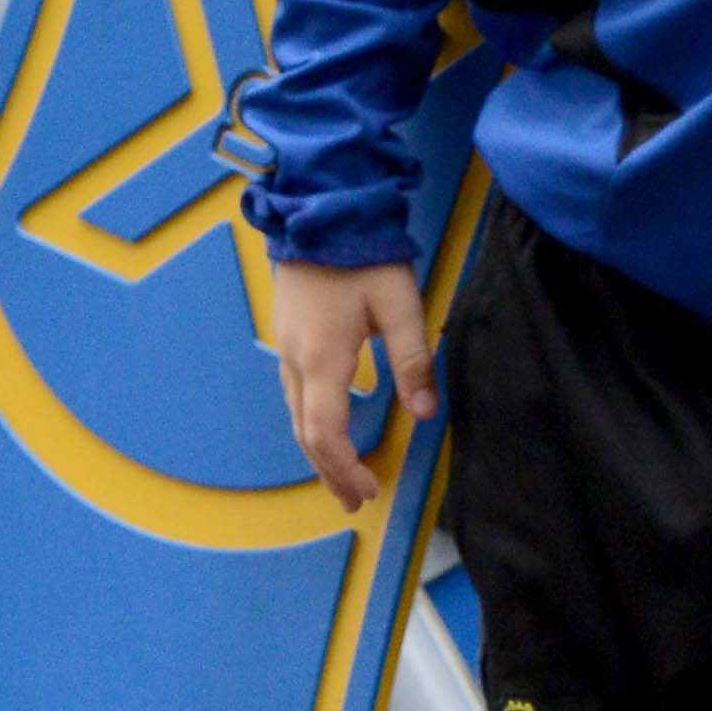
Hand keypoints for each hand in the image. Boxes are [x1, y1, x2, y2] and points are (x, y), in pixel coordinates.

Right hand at [268, 257, 435, 514]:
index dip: (344, 469)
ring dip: (318, 449)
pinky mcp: (286, 335)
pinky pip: (293, 393)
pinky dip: (311, 423)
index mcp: (322, 359)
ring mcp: (284, 347)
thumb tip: (426, 414)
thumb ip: (414, 361)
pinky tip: (328, 427)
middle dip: (330, 471)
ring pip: (295, 414)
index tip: (368, 490)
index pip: (325, 433)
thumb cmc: (362, 255)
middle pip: (305, 432)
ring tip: (343, 475)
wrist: (318, 210)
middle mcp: (294, 360)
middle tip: (355, 500)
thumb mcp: (400, 305)